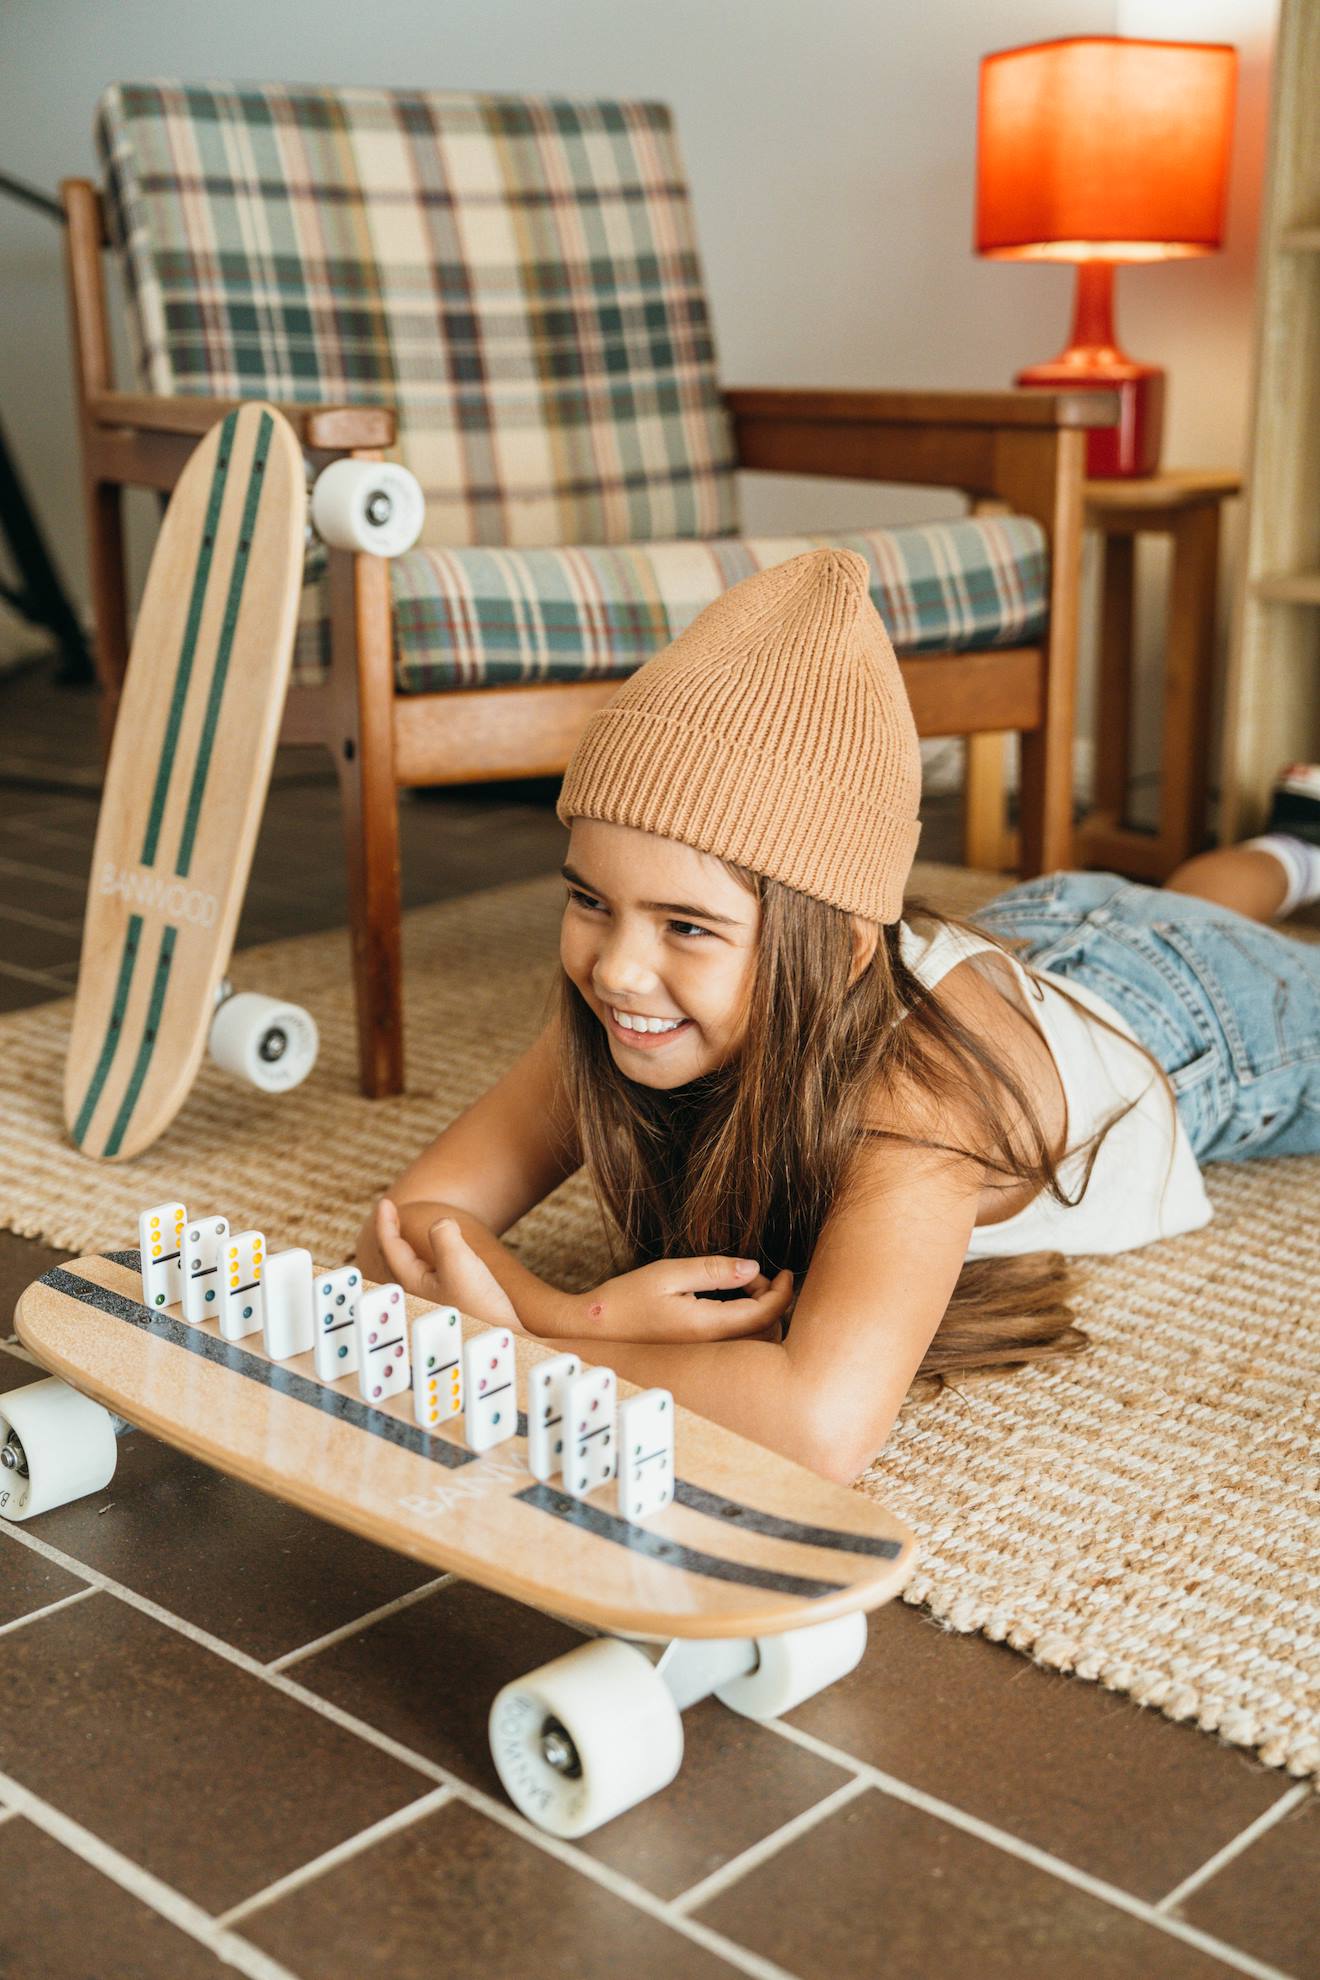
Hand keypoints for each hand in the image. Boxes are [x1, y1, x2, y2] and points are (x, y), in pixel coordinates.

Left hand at [373, 1199, 526, 1333]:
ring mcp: (435, 1305)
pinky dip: (426, 1265)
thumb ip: (445, 1236)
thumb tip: (441, 1223)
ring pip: (411, 1272)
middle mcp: (418, 1296)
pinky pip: (429, 1281)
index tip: (385, 1202)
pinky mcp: (453, 1310)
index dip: (386, 1222)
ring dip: (407, 1252)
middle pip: (396, 1261)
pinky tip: (439, 1268)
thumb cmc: (482, 1308)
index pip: (391, 1247)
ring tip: (407, 1241)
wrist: (506, 1344)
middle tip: (390, 1217)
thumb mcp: (460, 1264)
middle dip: (391, 1237)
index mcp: (413, 1284)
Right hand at [571, 1256, 794, 1345]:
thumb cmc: (625, 1300)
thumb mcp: (667, 1274)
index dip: (784, 1293)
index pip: (766, 1315)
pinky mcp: (698, 1360)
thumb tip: (753, 1267)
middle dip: (772, 1300)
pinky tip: (727, 1301)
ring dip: (759, 1312)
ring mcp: (706, 1358)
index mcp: (709, 1328)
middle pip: (767, 1333)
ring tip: (740, 1284)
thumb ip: (713, 1270)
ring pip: (754, 1342)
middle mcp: (712, 1350)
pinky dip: (744, 1323)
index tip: (786, 1271)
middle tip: (753, 1274)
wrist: (591, 1333)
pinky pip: (737, 1345)